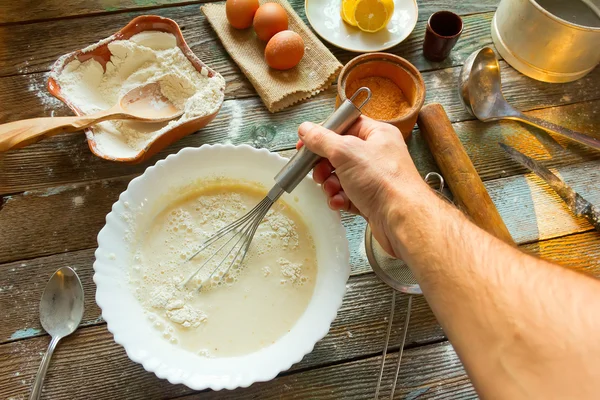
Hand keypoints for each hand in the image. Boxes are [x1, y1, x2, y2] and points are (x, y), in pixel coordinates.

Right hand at [297, 116, 428, 256]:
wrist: (402, 219)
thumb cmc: (383, 181)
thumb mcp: (345, 152)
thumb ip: (322, 139)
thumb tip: (305, 129)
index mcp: (377, 134)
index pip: (346, 125)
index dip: (324, 134)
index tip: (305, 144)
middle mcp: (378, 154)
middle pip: (340, 154)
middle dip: (325, 165)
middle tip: (319, 173)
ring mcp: (375, 178)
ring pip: (342, 176)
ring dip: (331, 184)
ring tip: (332, 190)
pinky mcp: (372, 200)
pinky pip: (348, 195)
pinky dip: (340, 199)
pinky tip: (339, 203)